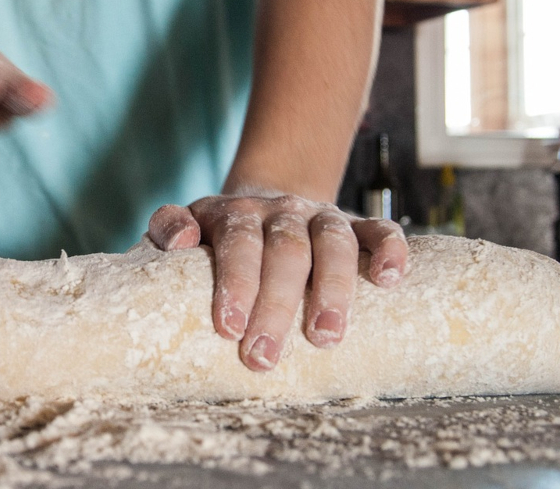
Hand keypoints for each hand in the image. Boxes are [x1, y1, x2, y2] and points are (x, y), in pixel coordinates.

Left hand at [148, 193, 407, 371]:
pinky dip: (390, 250)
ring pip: (333, 242)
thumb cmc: (220, 234)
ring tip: (326, 337)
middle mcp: (282, 211)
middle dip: (276, 305)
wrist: (266, 202)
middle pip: (285, 251)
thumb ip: (169, 226)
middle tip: (264, 357)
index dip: (235, 283)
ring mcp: (321, 216)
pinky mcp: (357, 225)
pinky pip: (380, 229)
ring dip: (333, 288)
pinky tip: (390, 280)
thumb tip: (180, 241)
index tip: (228, 328)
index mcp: (237, 214)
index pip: (237, 243)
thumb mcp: (188, 223)